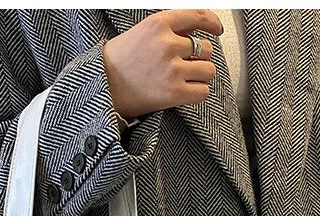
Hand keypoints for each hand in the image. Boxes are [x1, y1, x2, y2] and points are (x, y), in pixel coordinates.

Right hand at [102, 9, 222, 118]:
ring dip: (201, 75)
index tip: (216, 30)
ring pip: (208, 70)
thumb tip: (196, 30)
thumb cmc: (120, 61)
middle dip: (199, 57)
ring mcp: (172, 69)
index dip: (212, 23)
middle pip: (205, 48)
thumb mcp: (143, 32)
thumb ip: (170, 29)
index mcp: (159, 23)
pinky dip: (199, 92)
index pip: (198, 17)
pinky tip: (187, 91)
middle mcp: (167, 44)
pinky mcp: (174, 93)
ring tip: (185, 79)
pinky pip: (203, 91)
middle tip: (184, 65)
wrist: (103, 87)